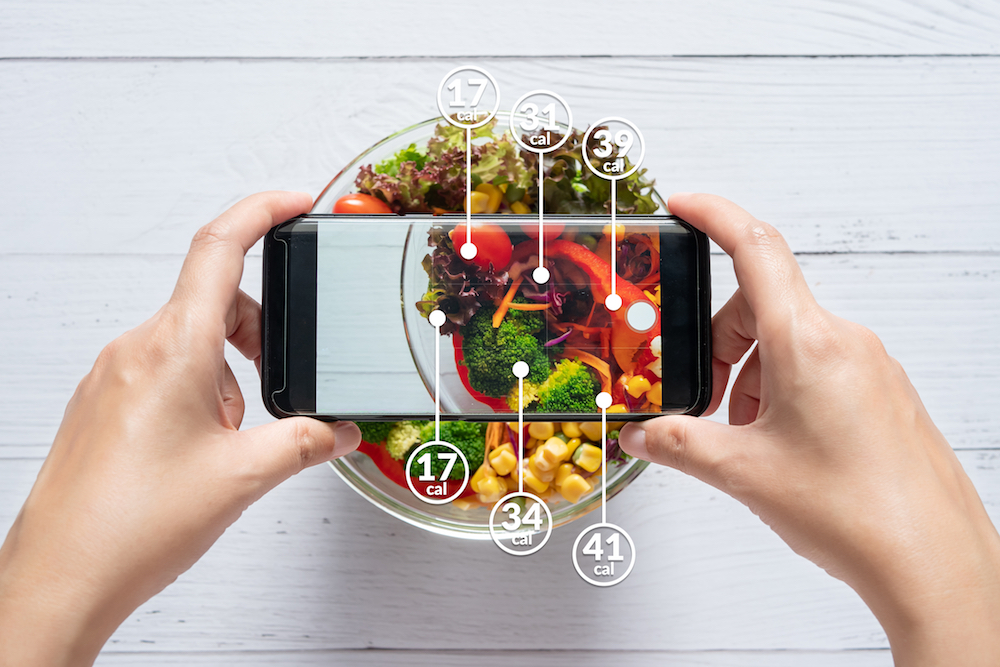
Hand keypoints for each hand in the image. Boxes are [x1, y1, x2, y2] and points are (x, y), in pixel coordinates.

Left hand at [0, 192, 360, 665]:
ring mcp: (113, 373)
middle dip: (259, 332)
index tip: (295, 201)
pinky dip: (198, 390)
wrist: (62, 577)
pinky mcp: (103, 400)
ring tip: (234, 436)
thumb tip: (340, 430)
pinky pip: (162, 369)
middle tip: (280, 380)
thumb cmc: (132, 526)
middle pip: (214, 301)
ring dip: (228, 371)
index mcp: (174, 348)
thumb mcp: (244, 477)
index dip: (261, 211)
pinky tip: (202, 448)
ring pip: (189, 340)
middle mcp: (136, 348)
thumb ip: (306, 442)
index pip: (220, 248)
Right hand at [619, 193, 999, 664]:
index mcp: (806, 342)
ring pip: (789, 340)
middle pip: (761, 305)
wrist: (933, 561)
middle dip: (720, 344)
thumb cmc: (854, 512)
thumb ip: (679, 443)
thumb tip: (644, 434)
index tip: (682, 205)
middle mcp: (844, 340)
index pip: (754, 247)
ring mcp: (869, 364)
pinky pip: (819, 365)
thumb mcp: (743, 472)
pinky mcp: (881, 391)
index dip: (712, 215)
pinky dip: (783, 389)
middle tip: (701, 398)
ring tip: (743, 437)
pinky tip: (777, 445)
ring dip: (751, 375)